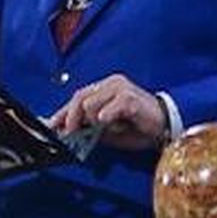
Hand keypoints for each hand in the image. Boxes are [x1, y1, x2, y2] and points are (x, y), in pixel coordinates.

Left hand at [49, 75, 168, 150]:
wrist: (166, 127)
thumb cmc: (138, 127)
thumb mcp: (109, 130)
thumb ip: (89, 127)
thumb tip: (68, 131)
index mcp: (106, 88)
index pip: (78, 97)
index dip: (62, 112)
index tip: (51, 125)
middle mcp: (111, 83)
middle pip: (80, 97)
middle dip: (70, 118)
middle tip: (69, 134)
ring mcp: (120, 88)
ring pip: (90, 104)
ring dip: (94, 122)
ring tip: (110, 128)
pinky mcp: (128, 97)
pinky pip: (107, 110)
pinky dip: (106, 120)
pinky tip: (113, 124)